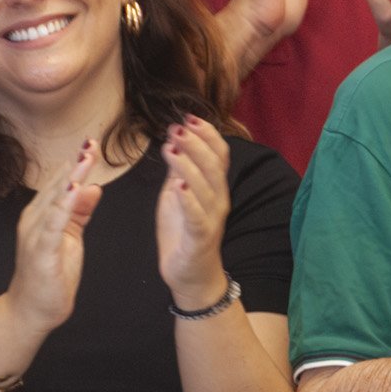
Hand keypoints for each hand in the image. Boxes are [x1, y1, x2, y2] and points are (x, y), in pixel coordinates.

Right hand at [5, 142, 103, 336]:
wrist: (33, 308)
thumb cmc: (51, 273)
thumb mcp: (71, 237)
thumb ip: (79, 212)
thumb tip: (92, 187)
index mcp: (42, 214)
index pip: (60, 183)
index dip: (75, 164)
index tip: (92, 143)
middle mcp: (35, 219)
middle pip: (57, 185)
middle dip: (74, 164)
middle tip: (90, 141)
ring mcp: (36, 233)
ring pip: (55, 199)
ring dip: (70, 177)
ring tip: (85, 158)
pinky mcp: (42, 250)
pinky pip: (54, 223)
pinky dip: (65, 205)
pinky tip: (75, 190)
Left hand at [154, 117, 233, 308]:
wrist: (192, 274)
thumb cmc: (184, 232)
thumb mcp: (178, 193)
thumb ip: (180, 168)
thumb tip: (175, 136)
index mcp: (214, 187)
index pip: (219, 155)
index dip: (208, 135)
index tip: (190, 117)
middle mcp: (218, 200)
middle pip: (214, 167)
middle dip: (196, 144)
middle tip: (178, 127)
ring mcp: (211, 219)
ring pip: (205, 188)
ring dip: (189, 166)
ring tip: (172, 148)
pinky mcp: (200, 238)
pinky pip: (197, 217)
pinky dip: (188, 201)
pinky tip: (177, 186)